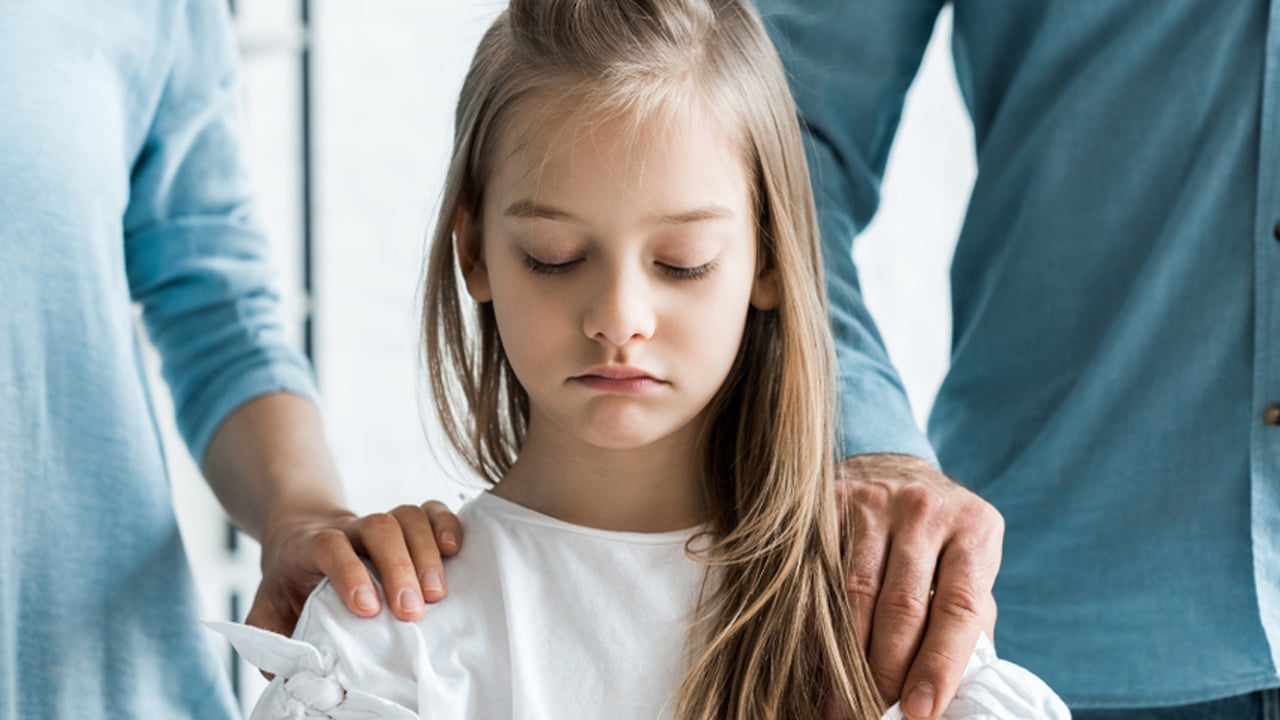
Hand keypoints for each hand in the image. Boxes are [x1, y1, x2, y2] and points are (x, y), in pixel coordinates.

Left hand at [246, 501, 462, 636]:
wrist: (301, 537)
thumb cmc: (288, 583)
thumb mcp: (266, 610)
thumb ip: (270, 638)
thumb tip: (290, 672)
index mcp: (308, 548)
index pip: (329, 545)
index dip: (349, 573)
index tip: (368, 610)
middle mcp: (348, 529)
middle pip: (378, 526)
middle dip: (399, 567)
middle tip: (411, 612)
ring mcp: (378, 522)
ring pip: (407, 516)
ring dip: (426, 553)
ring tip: (437, 594)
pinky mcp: (404, 523)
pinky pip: (430, 510)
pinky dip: (446, 525)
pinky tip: (454, 551)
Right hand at [837, 454, 1001, 719]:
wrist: (891, 466)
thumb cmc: (938, 536)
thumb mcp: (969, 563)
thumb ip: (971, 619)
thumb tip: (959, 692)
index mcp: (975, 530)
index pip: (959, 609)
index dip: (939, 665)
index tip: (923, 710)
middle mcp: (926, 511)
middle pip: (903, 606)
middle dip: (887, 670)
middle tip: (876, 712)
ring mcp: (874, 503)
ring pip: (856, 593)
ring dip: (847, 655)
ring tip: (842, 701)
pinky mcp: (831, 504)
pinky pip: (820, 574)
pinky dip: (815, 623)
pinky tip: (814, 659)